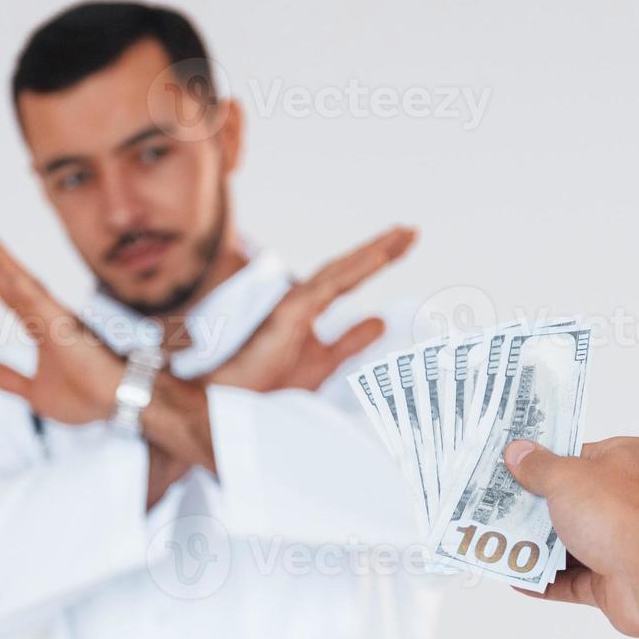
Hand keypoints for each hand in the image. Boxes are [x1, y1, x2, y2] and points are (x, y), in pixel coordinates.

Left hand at [0, 216, 123, 423]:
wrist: (122, 405)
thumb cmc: (86, 398)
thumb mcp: (35, 393)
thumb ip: (7, 378)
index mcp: (40, 322)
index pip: (5, 287)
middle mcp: (46, 311)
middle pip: (5, 274)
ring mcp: (54, 315)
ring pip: (15, 277)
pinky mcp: (63, 327)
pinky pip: (34, 300)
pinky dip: (15, 280)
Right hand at [209, 226, 416, 391]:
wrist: (228, 407)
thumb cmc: (266, 389)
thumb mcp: (322, 365)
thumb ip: (350, 342)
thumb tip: (380, 321)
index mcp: (306, 313)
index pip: (346, 280)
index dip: (373, 263)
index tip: (400, 247)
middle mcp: (300, 303)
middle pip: (346, 269)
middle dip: (379, 250)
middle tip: (410, 232)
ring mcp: (294, 305)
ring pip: (341, 271)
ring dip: (373, 252)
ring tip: (403, 235)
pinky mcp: (290, 312)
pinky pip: (330, 286)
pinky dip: (357, 269)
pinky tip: (380, 257)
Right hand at [504, 436, 638, 637]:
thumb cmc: (620, 513)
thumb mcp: (565, 477)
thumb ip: (537, 467)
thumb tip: (517, 453)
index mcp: (626, 460)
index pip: (578, 455)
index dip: (544, 461)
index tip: (511, 467)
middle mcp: (627, 498)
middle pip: (570, 500)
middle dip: (534, 507)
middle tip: (495, 506)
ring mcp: (621, 541)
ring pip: (569, 542)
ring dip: (536, 546)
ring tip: (497, 541)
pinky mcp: (613, 580)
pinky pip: (571, 580)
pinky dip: (544, 580)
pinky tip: (516, 577)